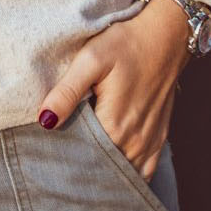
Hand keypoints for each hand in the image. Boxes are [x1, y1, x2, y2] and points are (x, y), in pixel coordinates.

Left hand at [36, 0, 189, 175]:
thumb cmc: (126, 44)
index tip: (47, 154)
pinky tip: (109, 168)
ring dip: (102, 173)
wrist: (167, 36)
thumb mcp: (91, 59)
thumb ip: (67, 92)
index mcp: (115, 126)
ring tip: (80, 164)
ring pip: (122, 174)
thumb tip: (44, 121)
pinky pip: (143, 172)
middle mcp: (135, 142)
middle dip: (80, 169)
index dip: (63, 157)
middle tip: (59, 162)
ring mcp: (149, 144)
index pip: (82, 158)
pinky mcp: (158, 139)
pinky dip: (125, 174)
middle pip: (101, 169)